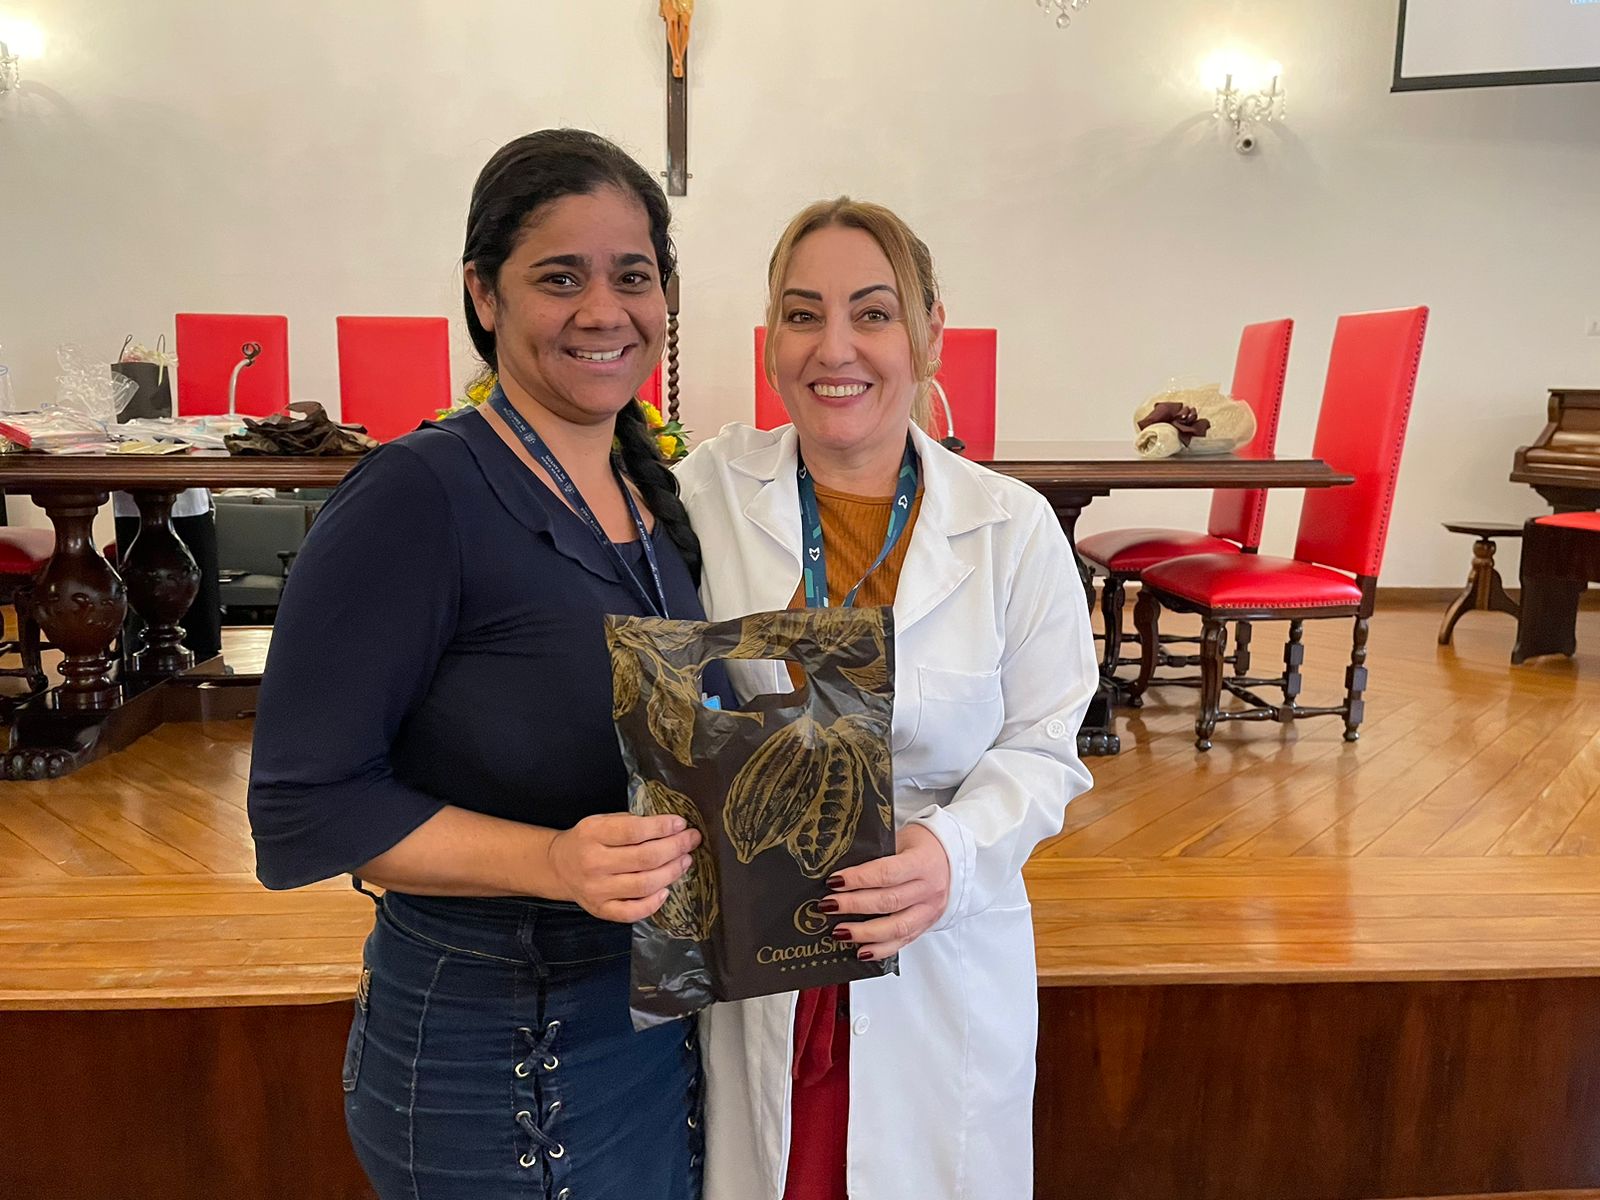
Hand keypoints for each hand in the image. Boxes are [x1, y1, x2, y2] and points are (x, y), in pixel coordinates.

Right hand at [545, 812, 699, 922]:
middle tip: (691, 840)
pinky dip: (654, 903)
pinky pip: (633, 912)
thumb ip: (630, 823)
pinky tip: (667, 890)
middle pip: (644, 858)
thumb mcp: (601, 821)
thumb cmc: (588, 840)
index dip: (662, 827)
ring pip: (644, 884)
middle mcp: (593, 863)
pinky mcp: (601, 910)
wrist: (559, 867)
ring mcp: (597, 890)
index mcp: (592, 834)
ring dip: (672, 872)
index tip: (681, 823)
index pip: (634, 831)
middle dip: (675, 847)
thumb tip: (670, 828)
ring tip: (685, 860)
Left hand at [822, 823, 950, 959]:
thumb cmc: (922, 846)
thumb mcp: (901, 839)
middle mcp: (928, 889)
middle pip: (888, 902)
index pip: (887, 873)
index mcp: (922, 862)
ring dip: (864, 932)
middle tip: (828, 905)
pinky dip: (880, 949)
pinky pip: (902, 942)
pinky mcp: (925, 926)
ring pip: (896, 927)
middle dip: (854, 905)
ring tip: (839, 932)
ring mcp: (929, 911)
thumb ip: (877, 855)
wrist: (952, 859)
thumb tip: (842, 872)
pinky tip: (861, 951)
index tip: (834, 881)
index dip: (859, 879)